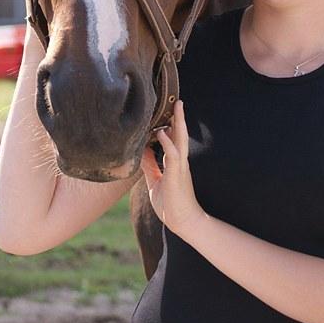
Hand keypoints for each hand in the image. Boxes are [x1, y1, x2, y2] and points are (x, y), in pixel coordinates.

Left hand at [141, 100, 206, 239]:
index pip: (173, 138)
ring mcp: (179, 167)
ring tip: (177, 107)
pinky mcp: (176, 175)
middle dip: (178, 118)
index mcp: (175, 162)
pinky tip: (162, 133)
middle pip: (180, 134)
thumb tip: (141, 150)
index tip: (167, 110)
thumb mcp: (155, 181)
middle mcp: (179, 161)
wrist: (182, 222)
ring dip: (178, 123)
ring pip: (180, 140)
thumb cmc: (170, 204)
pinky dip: (168, 143)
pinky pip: (173, 155)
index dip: (171, 125)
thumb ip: (150, 165)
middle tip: (177, 100)